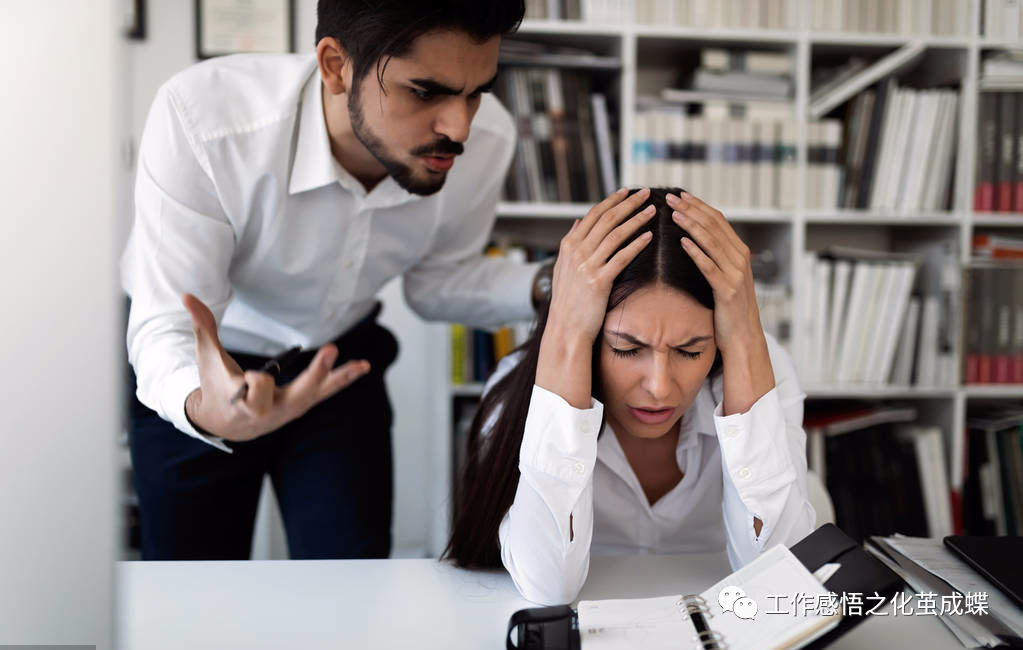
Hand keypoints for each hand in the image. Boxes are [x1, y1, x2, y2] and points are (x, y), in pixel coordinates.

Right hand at [182, 293, 370, 440]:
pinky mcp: (301, 404)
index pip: (258, 390)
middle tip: (332, 348)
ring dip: (340, 377)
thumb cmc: (215, 385)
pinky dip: (342, 380)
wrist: (224, 421)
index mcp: (244, 404)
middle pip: (297, 394)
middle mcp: (271, 412)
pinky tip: (362, 367)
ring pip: (318, 394)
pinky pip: (325, 392)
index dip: (256, 381)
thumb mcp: (207, 357)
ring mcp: (290, 409)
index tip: (251, 375)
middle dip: (315, 373)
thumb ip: (201, 327)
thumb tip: (187, 296)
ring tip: (363, 364)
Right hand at [546, 187, 654, 342]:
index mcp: (568, 246)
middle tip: (645, 193)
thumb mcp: (562, 268)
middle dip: (628, 204)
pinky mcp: (599, 281)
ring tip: (652, 211)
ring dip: (636, 220)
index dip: (611, 201)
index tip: (627, 191)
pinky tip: (649, 237)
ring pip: (616, 235)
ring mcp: (587, 266)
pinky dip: (636, 245)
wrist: (565, 329)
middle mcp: (576, 252)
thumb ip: (570, 243)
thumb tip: (577, 221)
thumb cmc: (567, 301)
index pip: (593, 215)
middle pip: (607, 220)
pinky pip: (622, 257)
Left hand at [668, 192, 773, 413]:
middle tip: (670, 197)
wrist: (743, 337)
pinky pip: (710, 267)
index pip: (718, 220)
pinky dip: (696, 252)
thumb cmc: (728, 309)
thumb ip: (714, 258)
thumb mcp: (723, 278)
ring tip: (673, 213)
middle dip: (692, 209)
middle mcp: (740, 259)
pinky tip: (681, 242)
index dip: (698, 206)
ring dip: (691, 225)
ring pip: (712, 242)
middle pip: (714, 226)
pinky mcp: (728, 290)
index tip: (679, 195)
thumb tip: (694, 239)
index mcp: (738, 252)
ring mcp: (736, 274)